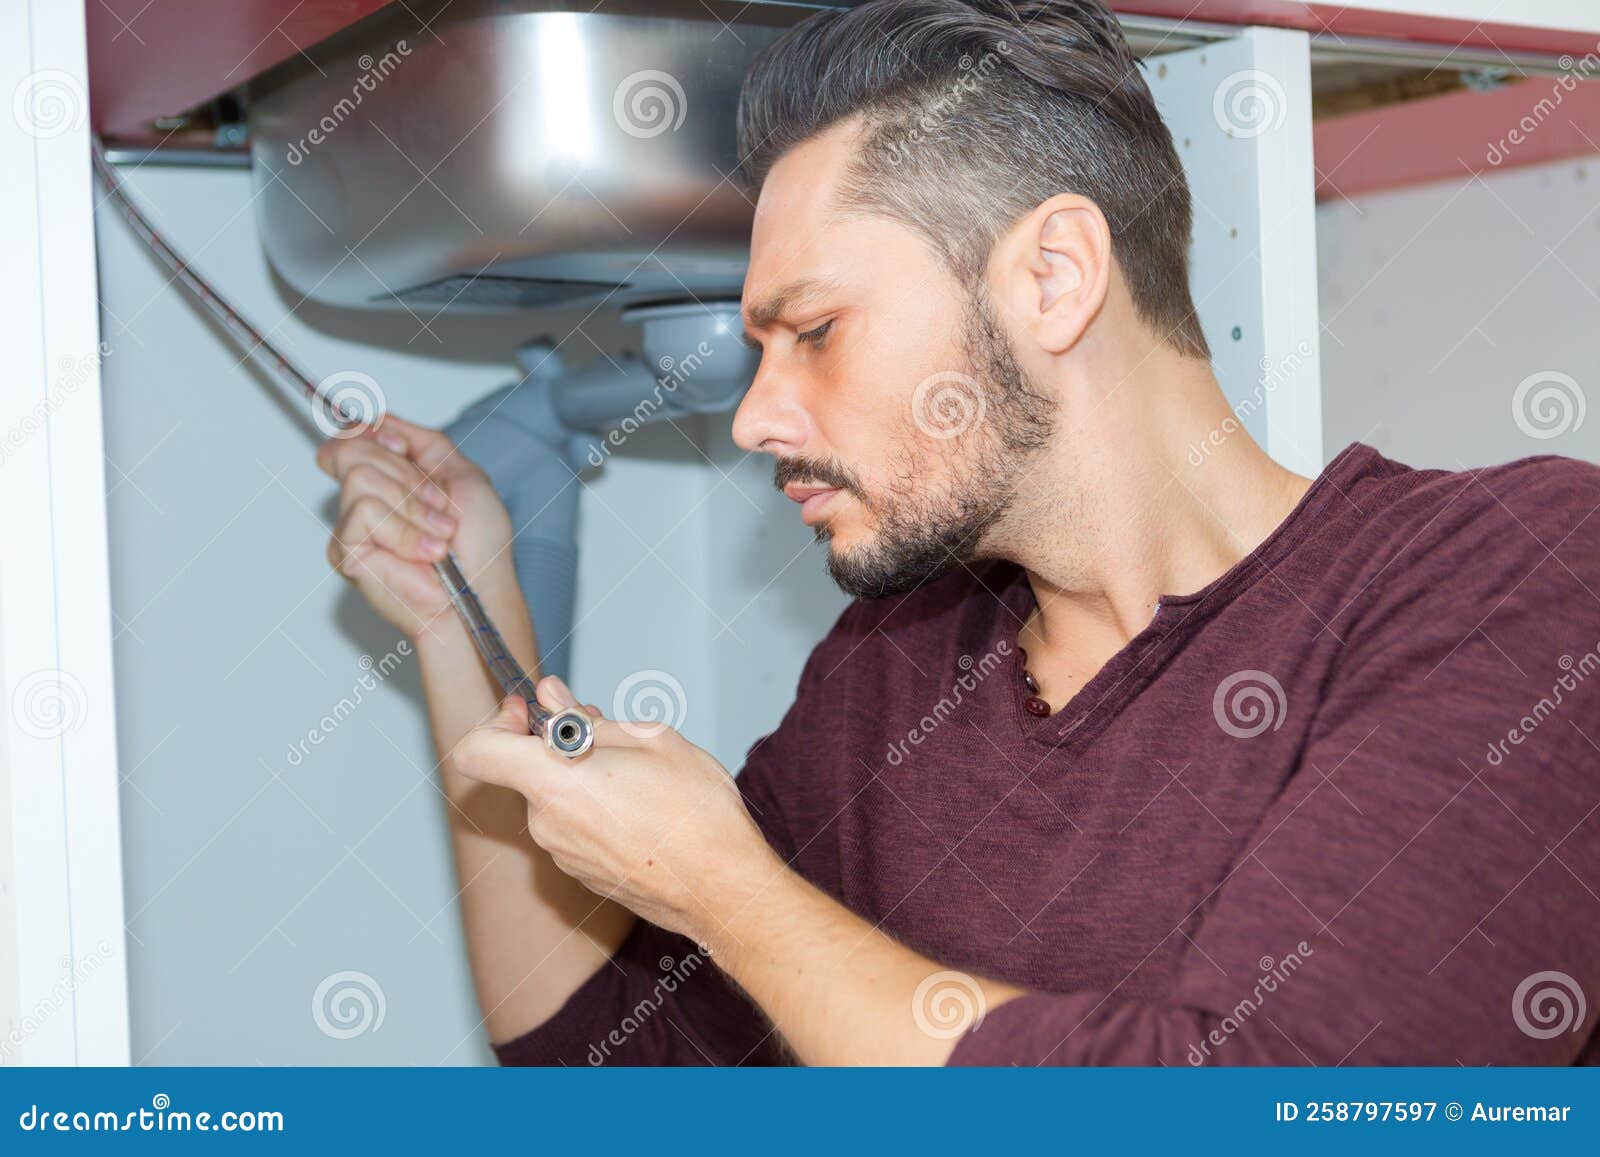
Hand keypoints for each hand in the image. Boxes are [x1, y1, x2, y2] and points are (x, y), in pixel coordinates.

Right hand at [316, 415, 515, 640]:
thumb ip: (422, 441)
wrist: (480, 590)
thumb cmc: (481, 546)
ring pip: (360, 478)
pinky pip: (364, 513)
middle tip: (438, 509)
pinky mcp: (346, 552)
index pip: (351, 436)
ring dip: (412, 506)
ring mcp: (355, 526)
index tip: (400, 447)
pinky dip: (405, 532)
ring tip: (436, 536)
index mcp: (393, 479)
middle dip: (408, 477)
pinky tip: (424, 554)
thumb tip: (382, 420)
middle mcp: (369, 500)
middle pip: (353, 449)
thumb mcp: (464, 474)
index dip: (372, 433)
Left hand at [448, 675, 780, 940]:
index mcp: (554, 783)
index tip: (527, 714)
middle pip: (526, 772)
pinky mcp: (582, 875)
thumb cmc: (696, 815)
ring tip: (639, 773)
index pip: (478, 751)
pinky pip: (575, 829)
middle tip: (606, 730)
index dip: (494, 724)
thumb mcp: (650, 739)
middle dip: (560, 746)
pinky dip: (596, 810)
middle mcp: (547, 823)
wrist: (723, 888)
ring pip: (555, 800)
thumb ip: (589, 718)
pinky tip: (643, 808)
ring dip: (583, 779)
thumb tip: (553, 698)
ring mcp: (563, 855)